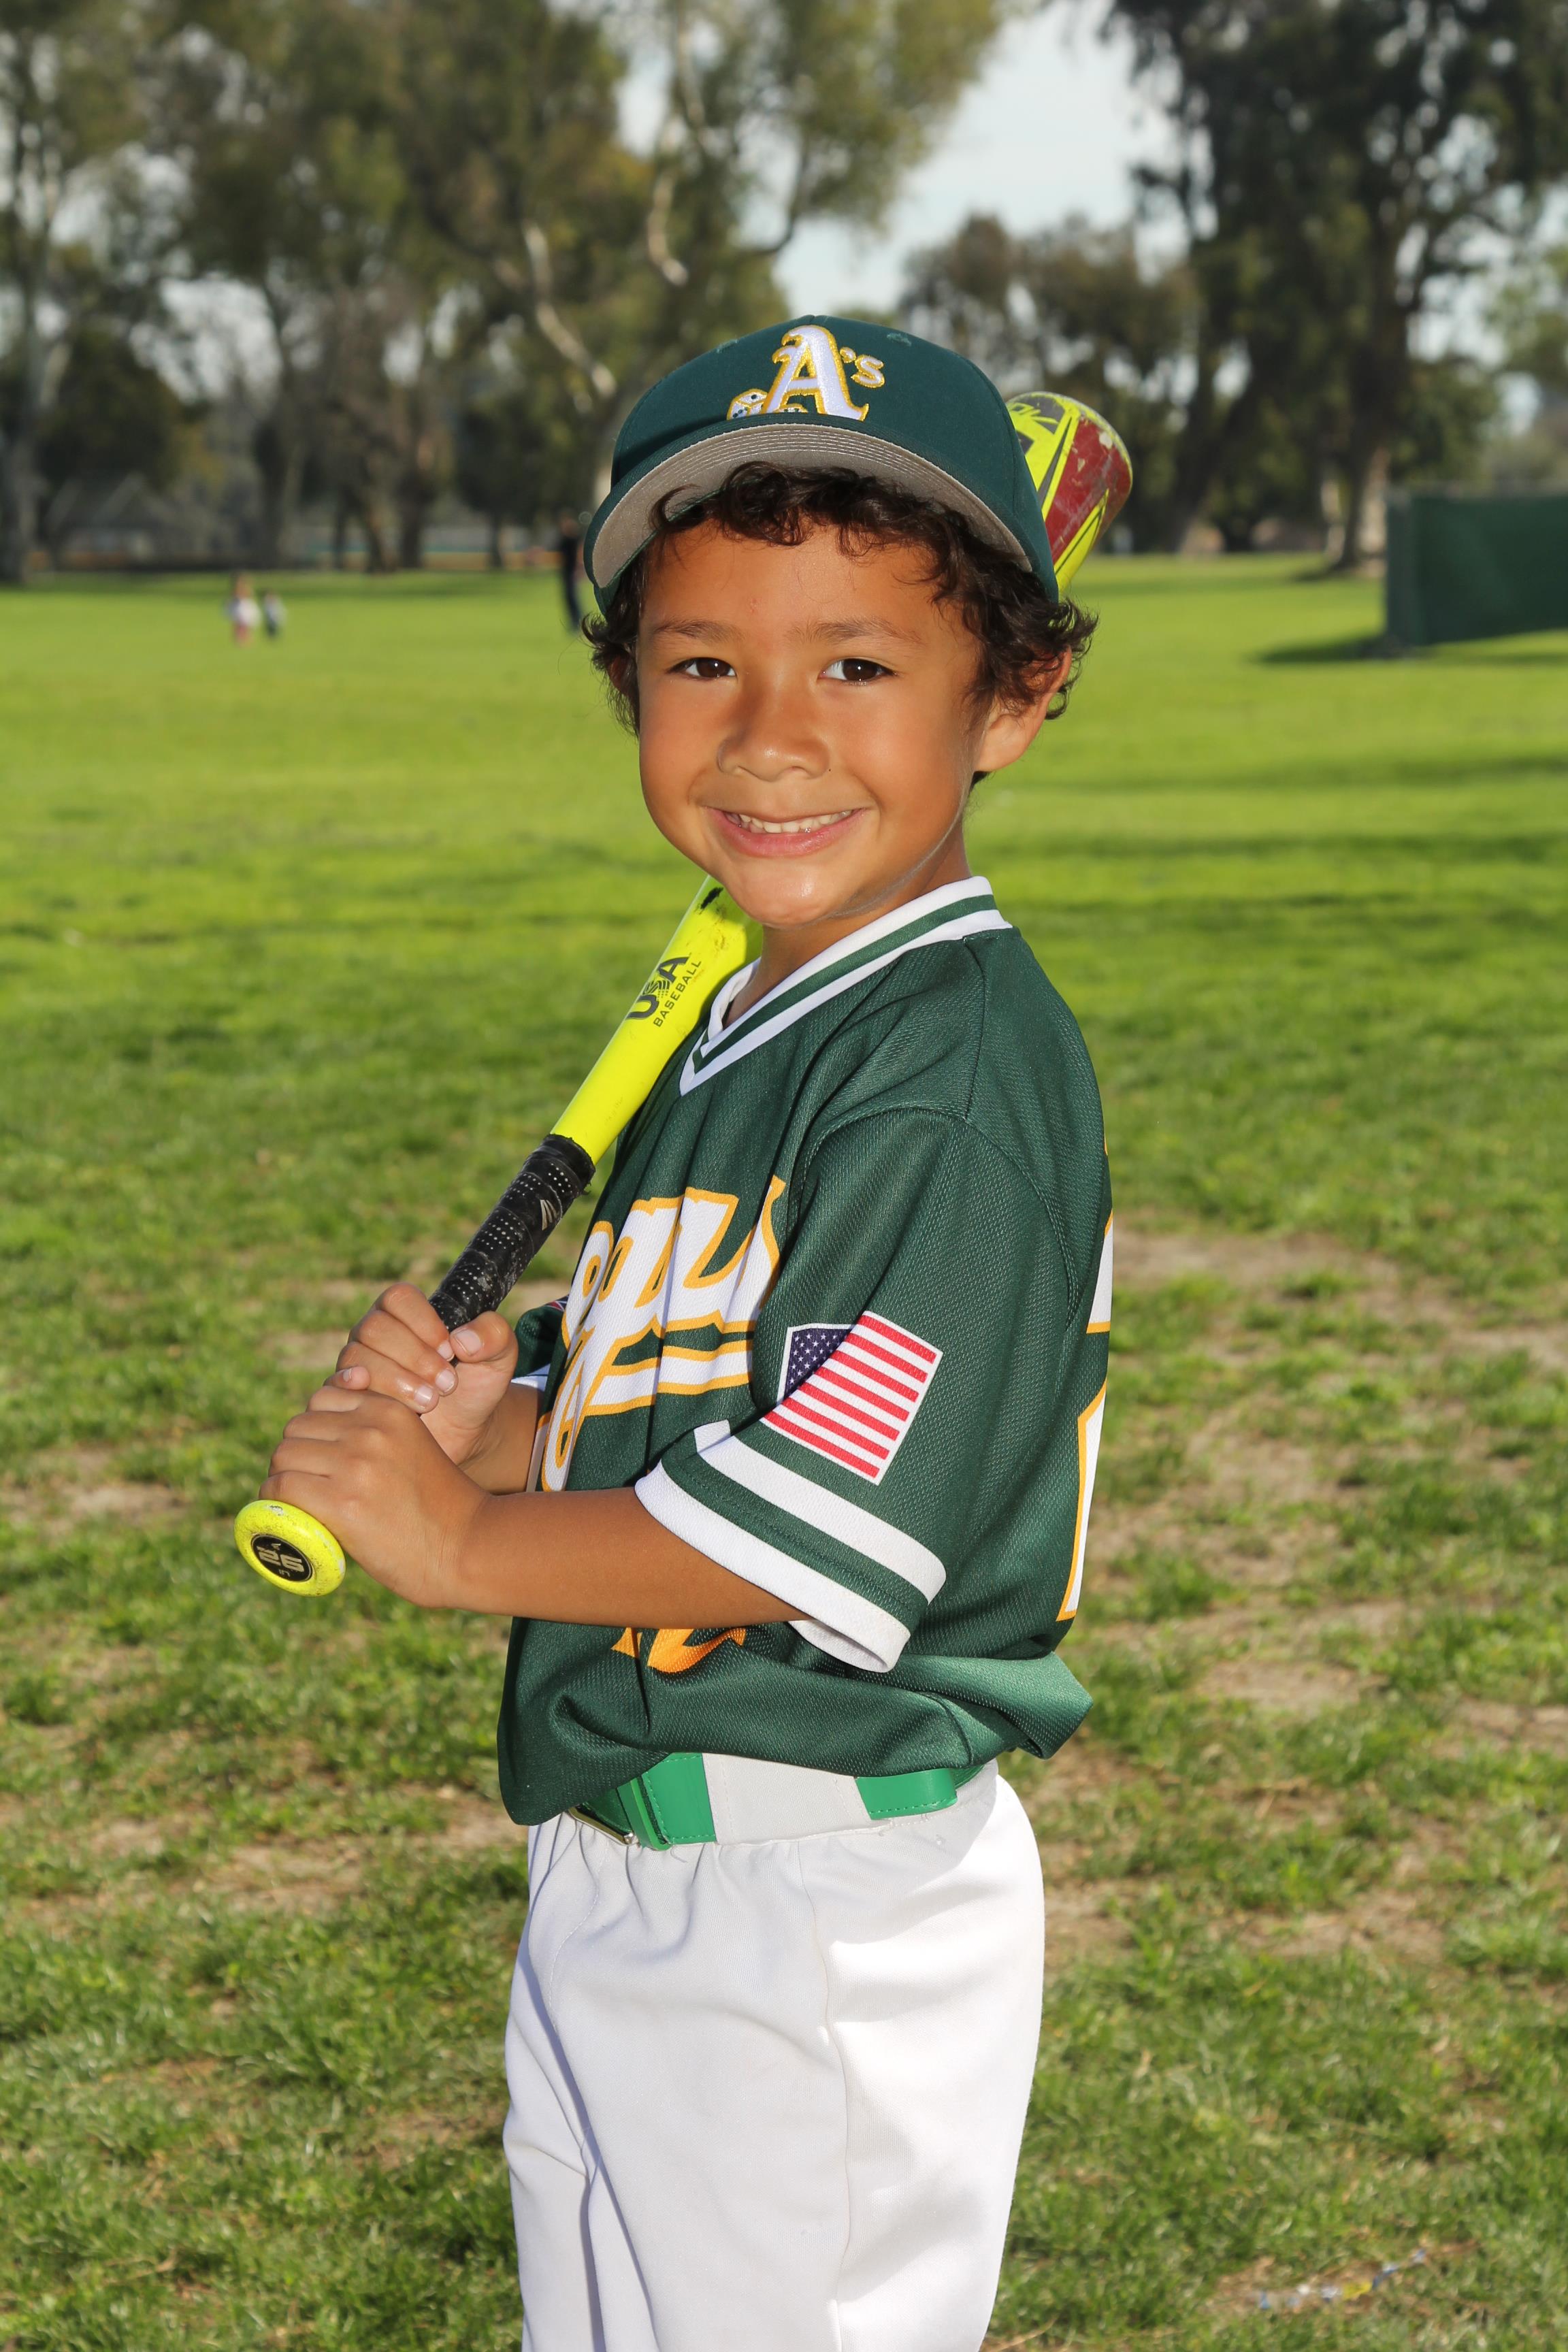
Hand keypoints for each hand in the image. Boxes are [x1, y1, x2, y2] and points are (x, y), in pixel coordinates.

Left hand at [260, 1386, 491, 1607]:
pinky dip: (274, 1500)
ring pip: (284, 1455)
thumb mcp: (412, 1449)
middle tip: (306, 1486)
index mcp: (389, 1410)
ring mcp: (355, 1463)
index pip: (322, 1400)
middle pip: (297, 1426)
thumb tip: (313, 1442)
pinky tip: (286, 1515)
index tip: (319, 1459)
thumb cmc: (440, 1507)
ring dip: (283, 1477)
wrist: (468, 1547)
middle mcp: (370, 1429)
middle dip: (297, 1455)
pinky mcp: (341, 1501)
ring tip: (298, 1502)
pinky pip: (282, 1487)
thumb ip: (373, 1437)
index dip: (315, 1430)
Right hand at [331, 1283, 518, 1467]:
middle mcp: (376, 1332)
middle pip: (375, 1328)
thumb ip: (493, 1335)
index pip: (398, 1298)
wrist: (464, 1431)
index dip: (423, 1323)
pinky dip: (358, 1394)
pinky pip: (337, 1388)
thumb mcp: (500, 1357)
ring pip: (358, 1358)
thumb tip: (461, 1339)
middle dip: (414, 1357)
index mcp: (407, 1312)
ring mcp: (358, 1363)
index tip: (450, 1350)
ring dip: (396, 1381)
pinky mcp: (349, 1396)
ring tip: (431, 1402)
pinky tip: (384, 1405)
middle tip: (446, 1384)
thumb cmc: (477, 1386)